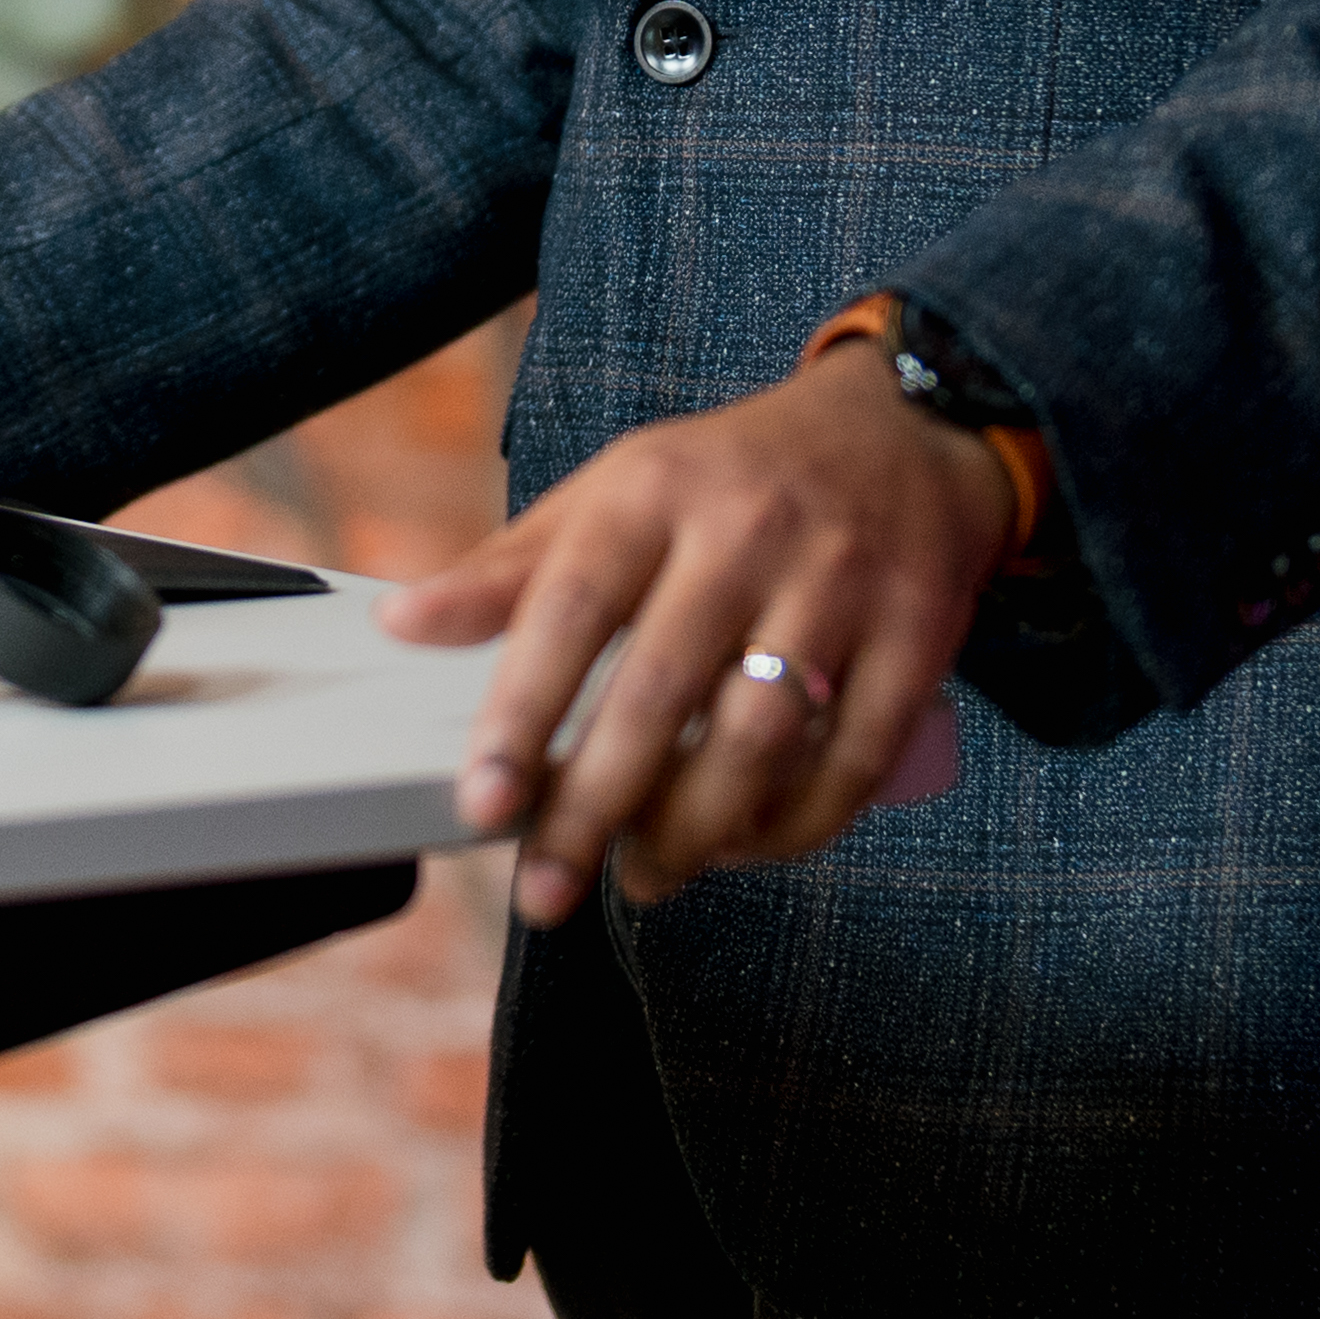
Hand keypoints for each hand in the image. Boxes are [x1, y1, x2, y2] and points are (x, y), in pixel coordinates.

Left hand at [383, 363, 1006, 922]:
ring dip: (693, 830)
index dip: (521, 711)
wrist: (906, 431)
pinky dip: (794, 825)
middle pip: (659, 690)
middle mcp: (746, 531)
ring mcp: (840, 583)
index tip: (482, 801)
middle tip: (545, 888)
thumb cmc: (733, 478)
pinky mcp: (917, 635)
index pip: (571, 607)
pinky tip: (743, 848)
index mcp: (653, 490)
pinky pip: (851, 759)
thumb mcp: (616, 491)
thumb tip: (402, 622)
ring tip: (643, 875)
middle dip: (594, 807)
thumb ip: (512, 567)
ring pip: (759, 737)